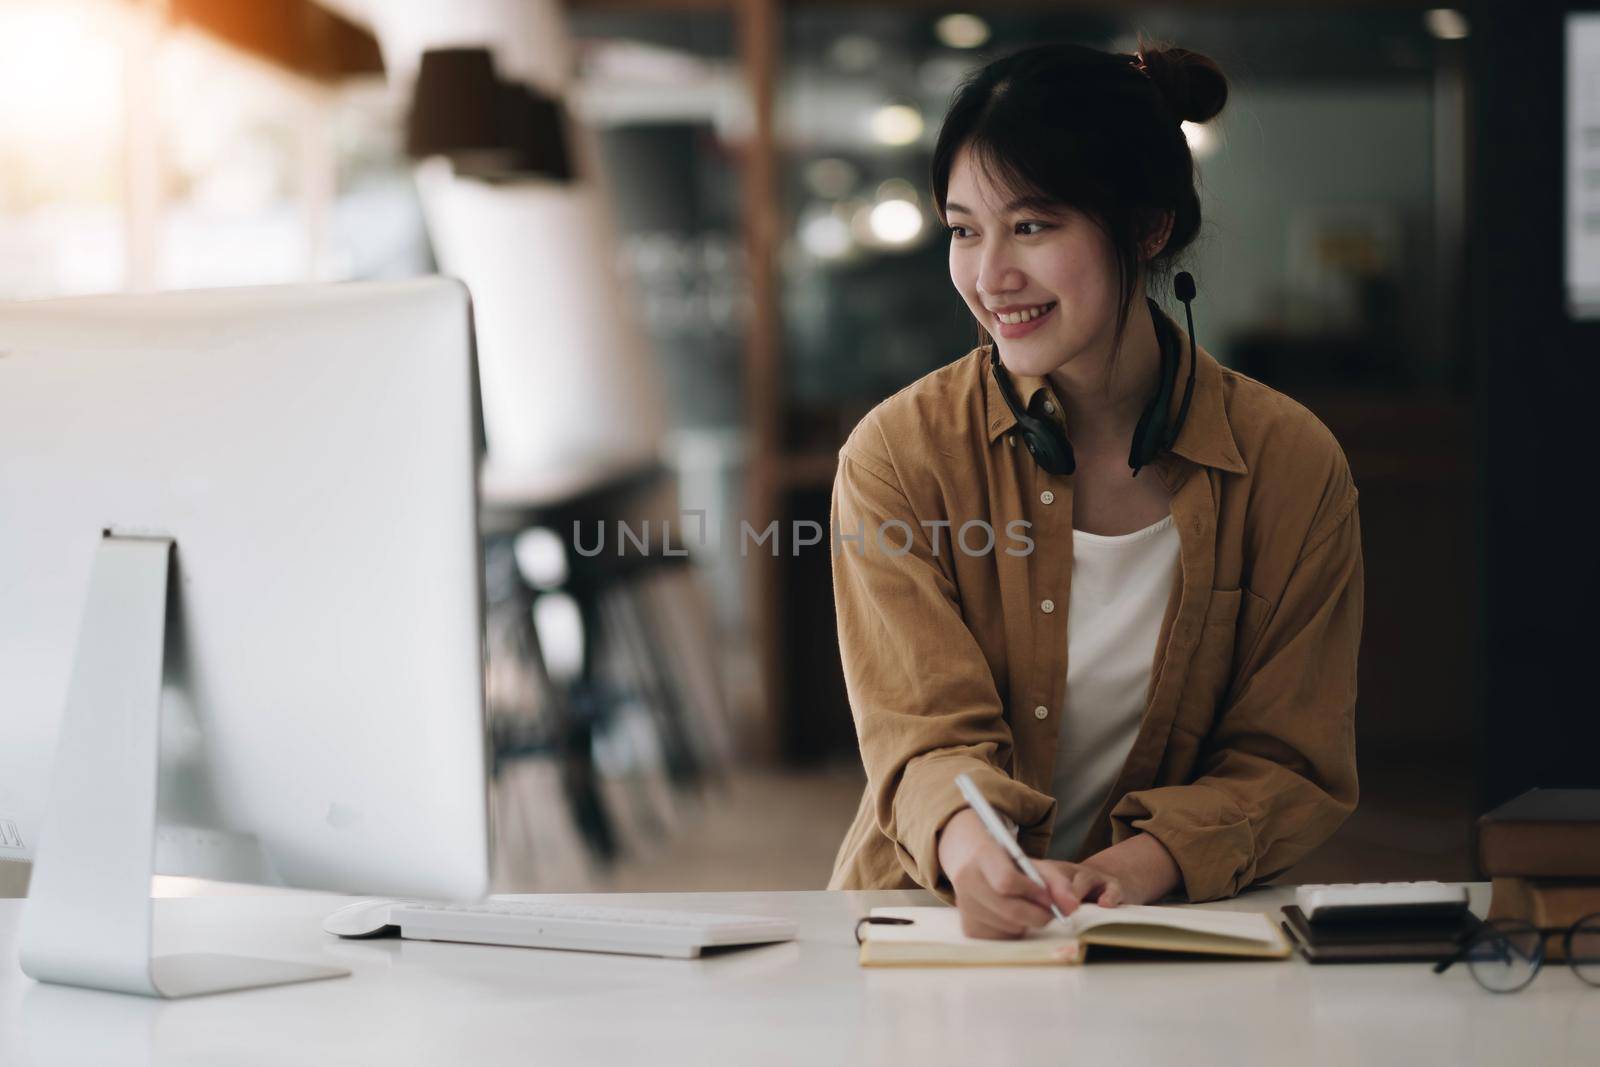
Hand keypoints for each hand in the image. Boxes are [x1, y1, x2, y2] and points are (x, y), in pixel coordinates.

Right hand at [938, 809, 1147, 938]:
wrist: (962, 846)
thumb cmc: (1002, 849)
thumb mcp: (1026, 853)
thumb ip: (1052, 879)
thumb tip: (1073, 910)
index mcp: (983, 858)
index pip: (1011, 884)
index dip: (1038, 896)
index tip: (1055, 900)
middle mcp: (968, 884)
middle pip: (1016, 913)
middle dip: (1040, 913)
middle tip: (1050, 907)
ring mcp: (965, 907)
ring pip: (1011, 929)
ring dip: (1028, 922)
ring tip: (1028, 906)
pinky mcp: (967, 927)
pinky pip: (1002, 939)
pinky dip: (1014, 931)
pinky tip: (1013, 916)